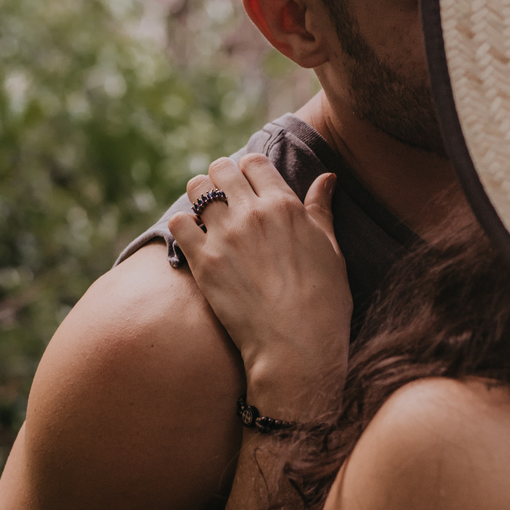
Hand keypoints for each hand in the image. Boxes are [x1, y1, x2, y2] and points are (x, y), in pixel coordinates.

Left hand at [168, 153, 351, 415]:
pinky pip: (179, 224)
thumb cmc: (324, 303)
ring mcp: (225, 236)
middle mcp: (253, 213)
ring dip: (199, 196)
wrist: (297, 347)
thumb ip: (322, 210)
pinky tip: (194, 240)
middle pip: (221, 169)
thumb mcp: (331, 250)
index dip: (249, 170)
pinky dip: (184, 227)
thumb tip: (327, 177)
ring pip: (196, 189)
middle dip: (221, 178)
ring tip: (206, 214)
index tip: (248, 184)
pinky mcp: (203, 262)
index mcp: (286, 205)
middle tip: (224, 197)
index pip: (255, 162)